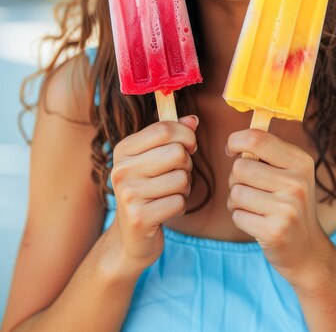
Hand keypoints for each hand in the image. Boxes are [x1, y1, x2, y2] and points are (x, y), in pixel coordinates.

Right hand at [108, 115, 197, 274]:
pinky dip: (180, 206)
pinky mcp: (139, 218)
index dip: (186, 135)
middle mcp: (121, 169)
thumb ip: (172, 136)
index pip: (164, 129)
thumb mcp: (154, 159)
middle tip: (177, 175)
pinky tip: (166, 210)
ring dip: (184, 188)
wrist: (131, 238)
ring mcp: (128, 194)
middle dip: (186, 165)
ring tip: (169, 194)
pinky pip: (179, 202)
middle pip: (177, 153)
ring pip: (182, 178)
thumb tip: (193, 120)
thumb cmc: (148, 191)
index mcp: (123, 149)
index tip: (189, 146)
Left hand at [226, 129, 329, 285]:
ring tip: (254, 208)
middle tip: (250, 189)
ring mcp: (288, 208)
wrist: (308, 250)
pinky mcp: (275, 231)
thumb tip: (234, 142)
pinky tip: (257, 223)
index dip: (235, 141)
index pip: (257, 138)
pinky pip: (237, 216)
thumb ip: (266, 154)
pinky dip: (240, 219)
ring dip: (236, 202)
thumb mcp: (289, 173)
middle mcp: (298, 183)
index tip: (232, 151)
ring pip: (236, 192)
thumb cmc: (289, 204)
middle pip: (240, 167)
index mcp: (300, 161)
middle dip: (235, 179)